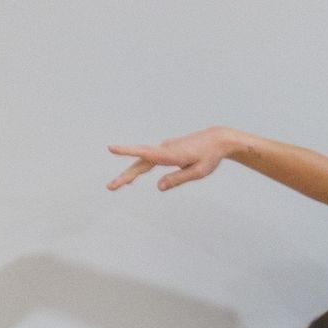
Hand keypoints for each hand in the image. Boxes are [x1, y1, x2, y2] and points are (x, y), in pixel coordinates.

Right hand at [106, 127, 235, 191]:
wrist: (217, 140)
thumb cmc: (209, 157)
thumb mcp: (198, 172)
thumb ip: (178, 180)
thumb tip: (158, 187)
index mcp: (172, 154)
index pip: (147, 154)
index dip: (128, 151)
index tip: (111, 148)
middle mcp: (165, 149)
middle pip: (140, 162)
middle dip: (125, 175)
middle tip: (110, 187)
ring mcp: (164, 148)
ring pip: (143, 161)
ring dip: (130, 173)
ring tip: (117, 185)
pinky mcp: (166, 151)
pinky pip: (149, 160)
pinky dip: (139, 169)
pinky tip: (131, 178)